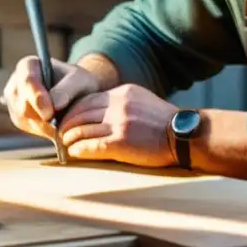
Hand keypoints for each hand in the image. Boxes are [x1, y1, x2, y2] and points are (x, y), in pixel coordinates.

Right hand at [3, 55, 102, 139]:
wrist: (78, 95)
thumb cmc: (78, 82)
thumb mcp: (79, 80)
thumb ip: (67, 89)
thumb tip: (54, 105)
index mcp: (28, 65)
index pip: (27, 80)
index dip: (37, 97)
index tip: (50, 112)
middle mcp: (16, 82)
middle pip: (22, 103)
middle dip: (41, 115)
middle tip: (59, 124)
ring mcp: (14, 101)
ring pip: (23, 117)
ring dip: (43, 124)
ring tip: (62, 122)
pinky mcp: (18, 117)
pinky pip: (27, 127)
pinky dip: (43, 129)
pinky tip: (56, 126)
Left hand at [57, 84, 177, 166]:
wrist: (185, 136)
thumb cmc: (166, 123)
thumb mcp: (143, 102)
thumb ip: (122, 104)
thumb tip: (100, 112)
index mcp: (123, 93)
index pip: (88, 99)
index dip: (74, 110)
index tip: (68, 119)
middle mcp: (118, 105)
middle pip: (80, 112)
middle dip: (67, 124)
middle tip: (61, 133)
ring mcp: (119, 123)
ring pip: (82, 129)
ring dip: (69, 138)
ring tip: (65, 145)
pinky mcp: (120, 143)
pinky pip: (90, 145)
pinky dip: (78, 150)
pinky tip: (73, 154)